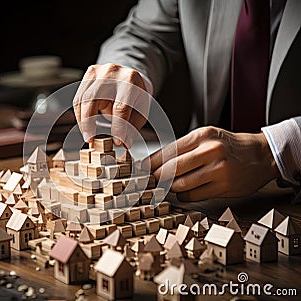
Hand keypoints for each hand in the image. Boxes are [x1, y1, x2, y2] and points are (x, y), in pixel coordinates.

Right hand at [73, 63, 149, 147]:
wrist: (129, 77)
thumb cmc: (135, 96)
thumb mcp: (140, 110)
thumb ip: (132, 127)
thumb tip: (125, 143)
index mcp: (130, 80)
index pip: (120, 107)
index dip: (118, 127)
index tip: (117, 142)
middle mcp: (112, 72)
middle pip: (93, 99)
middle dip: (89, 123)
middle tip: (91, 140)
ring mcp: (98, 71)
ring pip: (82, 99)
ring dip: (82, 121)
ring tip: (88, 136)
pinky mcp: (88, 74)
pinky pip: (78, 98)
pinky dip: (80, 115)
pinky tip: (85, 125)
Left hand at [143, 126, 279, 200]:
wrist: (260, 155)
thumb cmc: (229, 146)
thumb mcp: (206, 137)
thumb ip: (182, 149)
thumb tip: (155, 163)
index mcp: (202, 136)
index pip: (168, 151)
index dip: (151, 163)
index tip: (142, 169)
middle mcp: (210, 151)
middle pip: (171, 169)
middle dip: (158, 177)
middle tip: (154, 180)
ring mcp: (218, 170)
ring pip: (180, 185)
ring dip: (171, 188)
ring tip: (171, 185)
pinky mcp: (223, 187)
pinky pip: (193, 196)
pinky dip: (184, 196)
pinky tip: (186, 191)